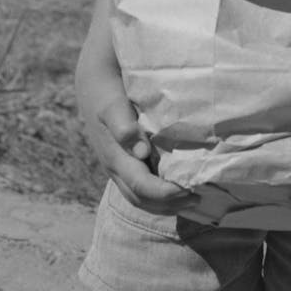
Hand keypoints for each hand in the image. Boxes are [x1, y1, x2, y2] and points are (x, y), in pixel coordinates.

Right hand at [86, 91, 196, 215]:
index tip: (190, 190)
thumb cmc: (107, 94)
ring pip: (140, 198)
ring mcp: (119, 168)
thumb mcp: (113, 106)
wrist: (92, 86)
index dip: (166, 193)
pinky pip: (140, 187)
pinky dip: (159, 195)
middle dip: (170, 204)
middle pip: (142, 199)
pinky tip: (177, 189)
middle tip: (198, 199)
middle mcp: (116, 168)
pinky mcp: (124, 162)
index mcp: (115, 158)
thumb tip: (142, 152)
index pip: (142, 186)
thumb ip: (124, 127)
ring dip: (165, 204)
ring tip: (192, 199)